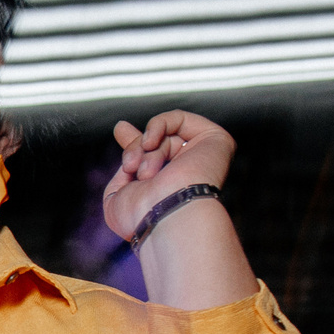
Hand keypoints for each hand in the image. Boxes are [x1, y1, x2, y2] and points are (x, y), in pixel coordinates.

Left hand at [102, 110, 233, 244]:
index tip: (120, 129)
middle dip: (135, 148)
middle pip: (157, 143)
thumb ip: (120, 172)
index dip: (137, 143)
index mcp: (171, 188)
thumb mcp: (116, 196)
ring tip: (143, 171)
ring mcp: (204, 156)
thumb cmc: (138, 215)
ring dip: (144, 147)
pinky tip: (150, 144)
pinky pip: (179, 118)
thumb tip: (123, 133)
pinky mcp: (216, 140)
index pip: (156, 156)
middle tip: (130, 166)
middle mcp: (190, 172)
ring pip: (164, 135)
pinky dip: (158, 125)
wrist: (163, 215)